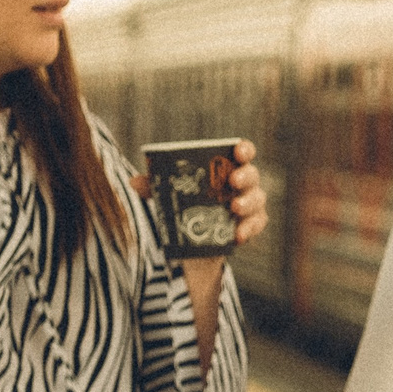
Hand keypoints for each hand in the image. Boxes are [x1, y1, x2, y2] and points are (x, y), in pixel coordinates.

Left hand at [130, 142, 268, 247]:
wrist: (193, 242)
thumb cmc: (185, 205)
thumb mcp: (169, 195)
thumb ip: (155, 187)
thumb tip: (134, 182)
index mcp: (226, 168)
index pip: (242, 152)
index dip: (244, 149)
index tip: (239, 152)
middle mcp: (242, 184)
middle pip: (252, 175)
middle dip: (246, 177)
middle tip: (233, 182)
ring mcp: (249, 205)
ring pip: (258, 200)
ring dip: (248, 203)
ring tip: (234, 208)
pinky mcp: (250, 226)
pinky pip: (257, 224)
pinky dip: (250, 229)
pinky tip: (238, 235)